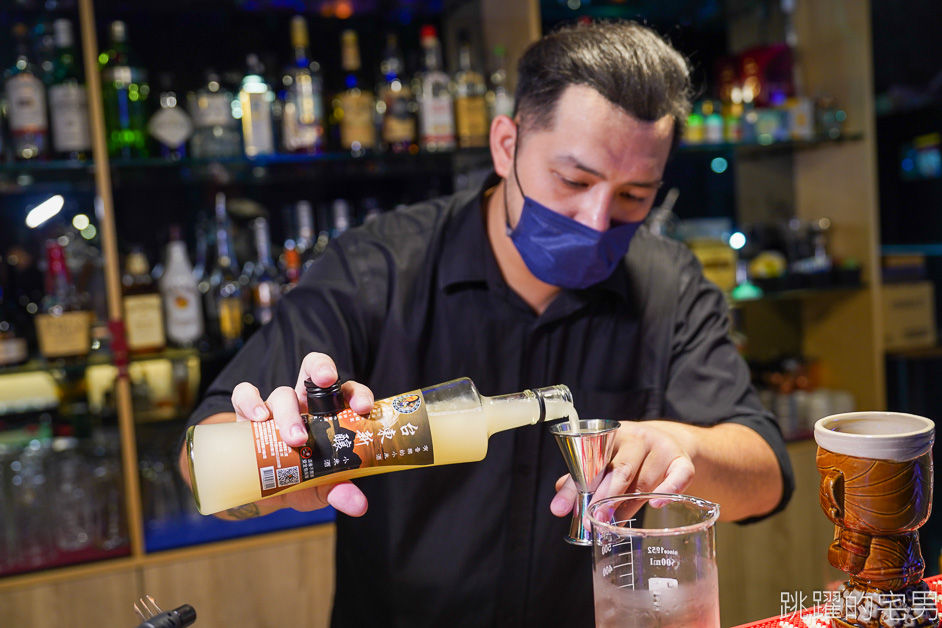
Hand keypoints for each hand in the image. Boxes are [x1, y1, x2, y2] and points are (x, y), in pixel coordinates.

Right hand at [228, 352, 375, 516]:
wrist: (258, 489)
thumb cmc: (297, 480)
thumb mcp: (318, 488)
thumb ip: (339, 491)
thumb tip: (358, 505)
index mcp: (329, 414)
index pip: (348, 391)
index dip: (357, 394)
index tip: (363, 407)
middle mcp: (304, 403)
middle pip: (314, 369)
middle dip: (322, 368)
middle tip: (327, 381)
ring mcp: (275, 405)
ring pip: (282, 393)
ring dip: (288, 413)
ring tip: (295, 439)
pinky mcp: (246, 412)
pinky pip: (244, 394)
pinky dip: (250, 401)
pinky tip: (258, 418)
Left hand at [550, 420, 695, 516]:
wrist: (670, 439)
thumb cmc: (631, 455)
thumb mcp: (606, 458)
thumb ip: (583, 477)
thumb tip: (561, 499)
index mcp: (611, 436)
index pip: (589, 460)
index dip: (574, 486)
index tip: (561, 509)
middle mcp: (636, 438)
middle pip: (620, 469)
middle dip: (604, 498)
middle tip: (593, 519)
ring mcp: (661, 448)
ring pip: (644, 481)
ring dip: (629, 506)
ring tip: (616, 524)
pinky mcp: (682, 460)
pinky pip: (680, 476)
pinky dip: (668, 490)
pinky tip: (656, 504)